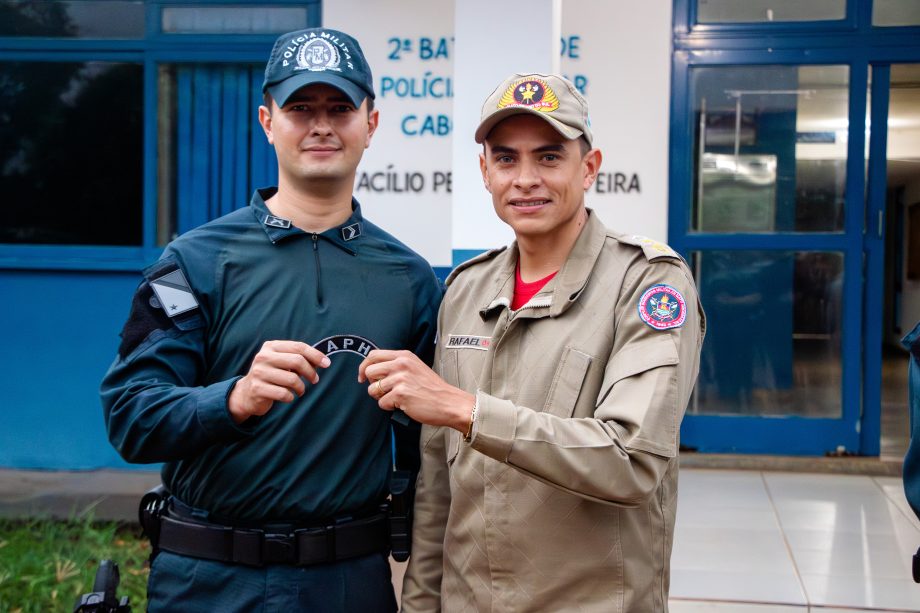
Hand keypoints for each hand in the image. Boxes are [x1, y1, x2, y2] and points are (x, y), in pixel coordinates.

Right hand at [228, 340, 330, 423]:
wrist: (247, 393)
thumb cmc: (272, 376)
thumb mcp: (282, 362)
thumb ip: (299, 358)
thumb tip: (323, 361)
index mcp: (271, 346)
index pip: (299, 347)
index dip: (315, 355)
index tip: (327, 364)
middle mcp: (263, 357)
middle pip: (297, 361)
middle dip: (310, 372)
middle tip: (315, 380)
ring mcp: (259, 373)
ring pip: (292, 380)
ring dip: (301, 388)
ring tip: (300, 390)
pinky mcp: (257, 389)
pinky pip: (284, 394)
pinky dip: (291, 397)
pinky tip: (288, 396)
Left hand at [358, 350, 474, 432]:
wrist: (448, 402)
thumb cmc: (432, 389)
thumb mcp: (415, 367)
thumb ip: (397, 365)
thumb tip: (373, 371)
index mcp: (404, 356)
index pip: (373, 355)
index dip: (364, 367)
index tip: (362, 377)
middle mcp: (401, 364)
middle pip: (369, 372)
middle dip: (372, 384)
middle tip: (384, 391)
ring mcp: (401, 379)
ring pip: (372, 390)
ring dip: (381, 398)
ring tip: (397, 399)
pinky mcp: (401, 394)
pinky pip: (381, 403)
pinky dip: (389, 407)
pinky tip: (402, 405)